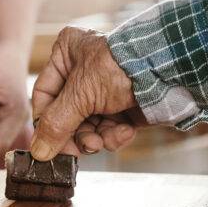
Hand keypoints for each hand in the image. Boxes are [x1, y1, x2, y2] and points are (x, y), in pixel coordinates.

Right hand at [29, 26, 143, 160]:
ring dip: (96, 138)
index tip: (47, 146)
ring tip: (103, 141)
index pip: (44, 95)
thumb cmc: (121, 68)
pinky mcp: (123, 107)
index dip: (45, 122)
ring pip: (88, 126)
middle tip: (82, 149)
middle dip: (76, 135)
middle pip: (66, 116)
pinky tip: (125, 132)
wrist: (169, 70)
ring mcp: (104, 90)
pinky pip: (109, 129)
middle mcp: (83, 71)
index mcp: (66, 54)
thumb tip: (38, 152)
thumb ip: (56, 124)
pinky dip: (115, 135)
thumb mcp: (81, 95)